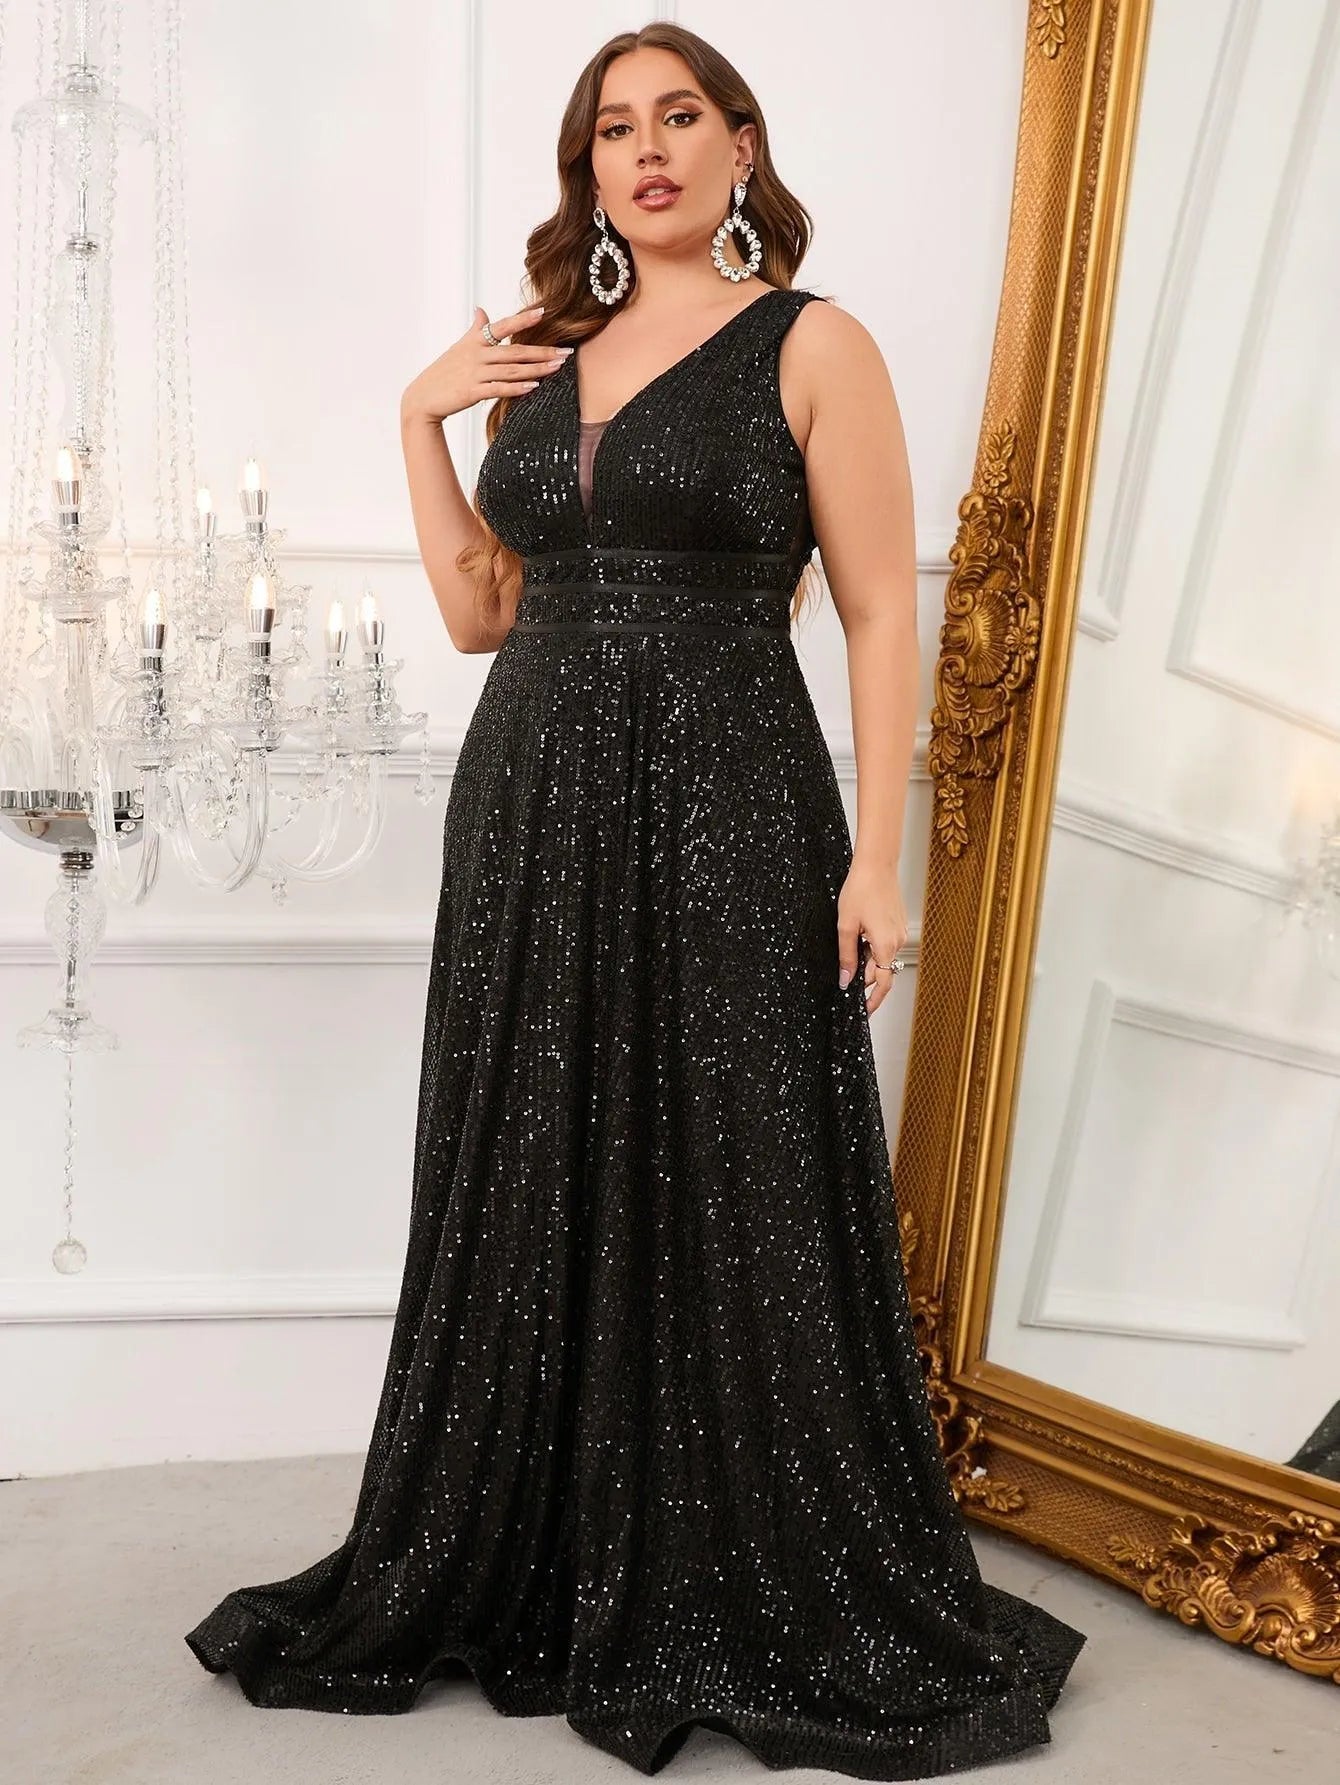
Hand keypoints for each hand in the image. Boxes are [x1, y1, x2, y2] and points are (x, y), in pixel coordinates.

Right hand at [400, 305, 572, 424]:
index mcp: (475, 341)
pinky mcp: (472, 392)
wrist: (424, 397)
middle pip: (515, 351)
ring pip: (511, 370)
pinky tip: (535, 387)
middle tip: (566, 352)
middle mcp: (476, 354)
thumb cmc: (445, 372)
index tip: (544, 312)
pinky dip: (517, 388)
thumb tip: (481, 310)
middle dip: (542, 351)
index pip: (502, 326)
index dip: (522, 319)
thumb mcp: (459, 347)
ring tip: (557, 368)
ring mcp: (475, 373)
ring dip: (537, 369)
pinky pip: (499, 389)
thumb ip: (476, 329)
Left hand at [836, 857, 908, 1016]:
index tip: (864, 1012)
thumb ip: (846, 956)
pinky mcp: (898, 924)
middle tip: (852, 990)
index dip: (871, 1000)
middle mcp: (897, 942)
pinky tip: (861, 939)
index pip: (881, 984)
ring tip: (851, 955)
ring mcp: (900, 933)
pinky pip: (886, 945)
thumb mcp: (846, 926)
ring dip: (869, 963)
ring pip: (884, 959)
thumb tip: (846, 980)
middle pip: (883, 973)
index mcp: (885, 946)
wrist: (877, 865)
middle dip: (868, 984)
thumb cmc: (861, 890)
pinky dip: (874, 950)